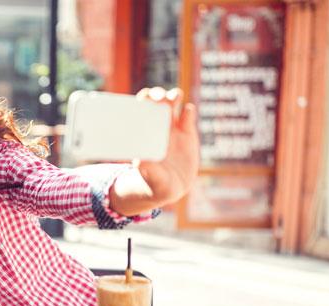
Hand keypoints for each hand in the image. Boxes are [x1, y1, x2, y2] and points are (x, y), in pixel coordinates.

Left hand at [135, 87, 198, 204]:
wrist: (172, 188)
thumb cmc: (154, 184)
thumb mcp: (152, 179)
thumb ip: (148, 171)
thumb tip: (139, 161)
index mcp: (143, 132)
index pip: (141, 108)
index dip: (144, 100)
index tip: (145, 99)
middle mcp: (156, 126)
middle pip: (157, 101)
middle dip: (159, 95)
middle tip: (161, 98)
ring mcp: (173, 128)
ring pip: (173, 103)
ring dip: (173, 97)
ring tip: (174, 99)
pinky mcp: (188, 134)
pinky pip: (188, 116)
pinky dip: (188, 112)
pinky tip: (187, 113)